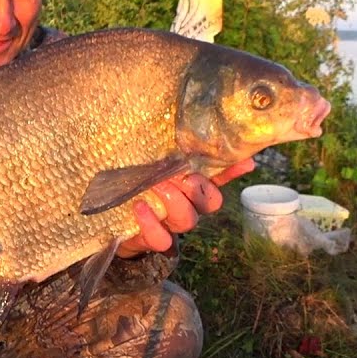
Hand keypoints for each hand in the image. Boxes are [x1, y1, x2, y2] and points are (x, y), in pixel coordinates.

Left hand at [116, 157, 256, 257]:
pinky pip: (161, 239)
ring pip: (189, 220)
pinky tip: (140, 206)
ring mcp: (172, 224)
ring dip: (174, 201)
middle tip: (181, 176)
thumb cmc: (137, 181)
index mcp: (192, 185)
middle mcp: (189, 206)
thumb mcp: (151, 160)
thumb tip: (184, 117)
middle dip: (198, 188)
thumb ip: (170, 146)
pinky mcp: (153, 239)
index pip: (221, 176)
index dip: (233, 170)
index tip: (245, 161)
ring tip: (155, 185)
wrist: (111, 217)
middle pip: (211, 202)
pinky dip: (151, 224)